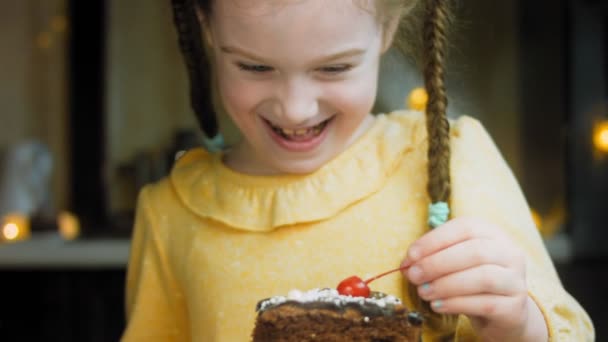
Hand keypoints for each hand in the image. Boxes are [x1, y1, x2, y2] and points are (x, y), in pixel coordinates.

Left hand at [402, 217, 547, 340]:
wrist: (502, 314)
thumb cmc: (471, 282)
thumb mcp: (453, 263)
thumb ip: (433, 258)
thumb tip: (408, 263)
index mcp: (492, 234)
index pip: (465, 228)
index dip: (435, 240)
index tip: (411, 255)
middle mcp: (509, 253)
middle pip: (474, 251)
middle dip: (437, 263)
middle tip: (413, 275)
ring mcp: (516, 280)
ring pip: (482, 278)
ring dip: (446, 285)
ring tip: (424, 292)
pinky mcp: (515, 307)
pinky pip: (485, 303)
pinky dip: (456, 304)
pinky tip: (438, 305)